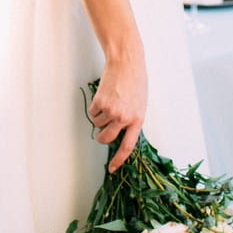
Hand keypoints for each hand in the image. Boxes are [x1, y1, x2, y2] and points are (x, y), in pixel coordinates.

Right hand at [88, 52, 146, 172]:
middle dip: (101, 137)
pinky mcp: (100, 102)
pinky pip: (92, 112)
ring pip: (98, 124)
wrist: (126, 63)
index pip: (127, 147)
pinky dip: (95, 107)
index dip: (118, 160)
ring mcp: (111, 110)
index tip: (112, 169)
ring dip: (100, 116)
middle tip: (102, 131)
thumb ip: (132, 120)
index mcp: (137, 120)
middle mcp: (124, 118)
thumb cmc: (135, 81)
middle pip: (106, 138)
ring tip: (109, 102)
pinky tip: (104, 96)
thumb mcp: (140, 104)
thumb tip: (121, 133)